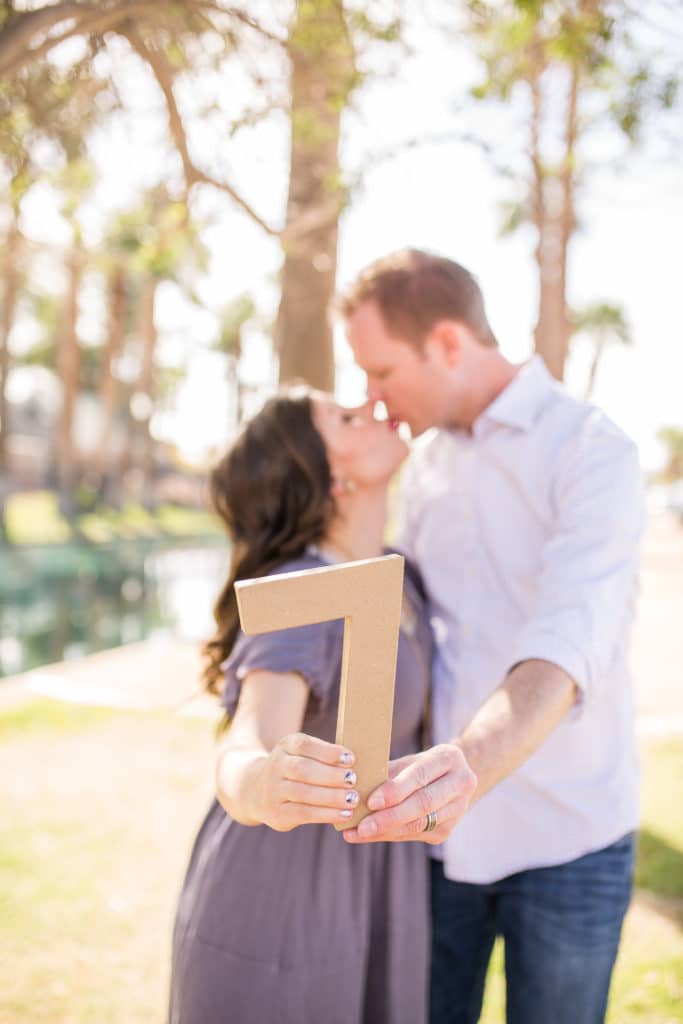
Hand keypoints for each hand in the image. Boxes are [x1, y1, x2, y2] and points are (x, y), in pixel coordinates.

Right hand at [253, 733, 358, 831]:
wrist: (258, 791)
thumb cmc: (295, 770)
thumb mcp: (302, 754)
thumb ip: (323, 757)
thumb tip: (354, 765)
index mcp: (285, 745)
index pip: (304, 745)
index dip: (327, 752)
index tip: (350, 758)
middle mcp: (276, 766)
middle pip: (302, 769)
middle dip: (330, 775)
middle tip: (353, 779)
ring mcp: (273, 790)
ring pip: (303, 793)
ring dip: (331, 797)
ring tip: (353, 799)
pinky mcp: (277, 813)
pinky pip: (303, 813)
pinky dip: (326, 814)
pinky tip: (344, 814)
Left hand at [342, 743, 475, 844]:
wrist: (454, 779)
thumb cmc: (423, 765)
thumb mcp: (410, 760)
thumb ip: (390, 772)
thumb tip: (358, 787)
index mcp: (449, 758)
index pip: (420, 775)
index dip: (396, 790)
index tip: (371, 801)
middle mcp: (460, 784)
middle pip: (423, 804)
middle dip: (389, 817)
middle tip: (362, 826)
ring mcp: (457, 810)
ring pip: (419, 824)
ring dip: (386, 830)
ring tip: (358, 833)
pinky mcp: (447, 830)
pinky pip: (414, 835)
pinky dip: (389, 835)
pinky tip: (370, 835)